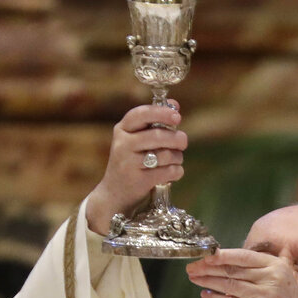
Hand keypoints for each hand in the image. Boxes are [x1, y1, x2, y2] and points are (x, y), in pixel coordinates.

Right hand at [86, 103, 187, 234]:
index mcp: (121, 130)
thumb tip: (175, 105)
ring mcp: (129, 163)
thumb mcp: (134, 140)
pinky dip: (176, 171)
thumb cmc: (130, 161)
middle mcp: (122, 145)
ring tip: (175, 160)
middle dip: (177, 139)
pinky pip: (168, 171)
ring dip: (178, 157)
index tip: (177, 117)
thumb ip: (153, 123)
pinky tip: (173, 172)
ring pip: (166, 154)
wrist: (114, 193)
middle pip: (158, 135)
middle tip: (183, 142)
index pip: (141, 114)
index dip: (161, 113)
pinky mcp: (138, 181)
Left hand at [185, 249, 297, 297]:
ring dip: (208, 281)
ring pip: (228, 285)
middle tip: (192, 267)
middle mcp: (271, 277)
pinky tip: (205, 296)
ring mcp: (266, 295)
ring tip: (194, 279)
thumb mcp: (280, 280)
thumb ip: (257, 272)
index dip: (220, 255)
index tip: (203, 255)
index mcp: (276, 265)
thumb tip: (225, 266)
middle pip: (232, 269)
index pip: (242, 255)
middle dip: (208, 268)